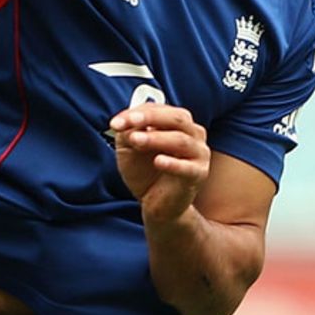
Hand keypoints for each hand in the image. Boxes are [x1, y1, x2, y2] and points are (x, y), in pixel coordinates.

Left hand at [109, 103, 210, 225]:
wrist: (158, 204)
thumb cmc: (146, 172)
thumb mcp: (130, 148)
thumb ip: (128, 132)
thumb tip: (125, 122)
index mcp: (178, 122)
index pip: (159, 109)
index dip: (137, 113)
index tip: (115, 123)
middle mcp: (193, 134)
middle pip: (176, 118)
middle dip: (150, 118)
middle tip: (129, 123)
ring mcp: (199, 153)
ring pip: (181, 140)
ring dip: (156, 138)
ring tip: (136, 140)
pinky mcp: (198, 174)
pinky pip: (188, 167)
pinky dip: (173, 163)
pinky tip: (158, 161)